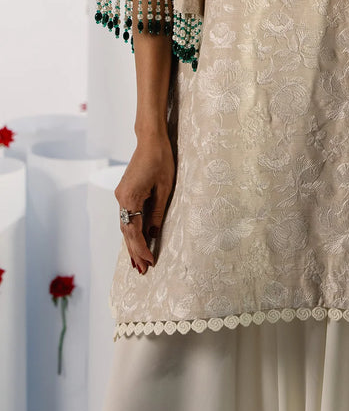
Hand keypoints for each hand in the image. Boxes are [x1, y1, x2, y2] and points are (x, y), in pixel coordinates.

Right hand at [114, 133, 175, 274]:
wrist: (150, 139)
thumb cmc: (161, 159)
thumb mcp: (165, 188)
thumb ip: (157, 212)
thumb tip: (152, 234)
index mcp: (129, 198)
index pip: (134, 231)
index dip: (141, 249)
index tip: (150, 263)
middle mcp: (121, 198)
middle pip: (126, 232)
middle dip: (134, 252)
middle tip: (143, 271)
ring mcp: (121, 194)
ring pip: (125, 225)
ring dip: (132, 244)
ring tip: (139, 263)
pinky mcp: (125, 191)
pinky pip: (127, 216)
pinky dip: (131, 231)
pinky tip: (136, 241)